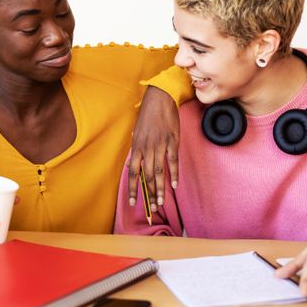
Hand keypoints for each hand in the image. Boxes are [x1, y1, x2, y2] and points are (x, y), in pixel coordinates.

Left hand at [128, 86, 179, 211]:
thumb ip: (136, 150)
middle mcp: (147, 148)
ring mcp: (160, 145)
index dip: (133, 189)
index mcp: (137, 147)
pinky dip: (174, 174)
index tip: (133, 203)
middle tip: (152, 208)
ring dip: (160, 188)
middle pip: (146, 176)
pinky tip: (174, 185)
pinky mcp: (172, 141)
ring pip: (159, 172)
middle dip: (148, 194)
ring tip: (161, 202)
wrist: (160, 99)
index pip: (133, 173)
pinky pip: (173, 161)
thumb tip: (132, 165)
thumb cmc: (147, 116)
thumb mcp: (137, 133)